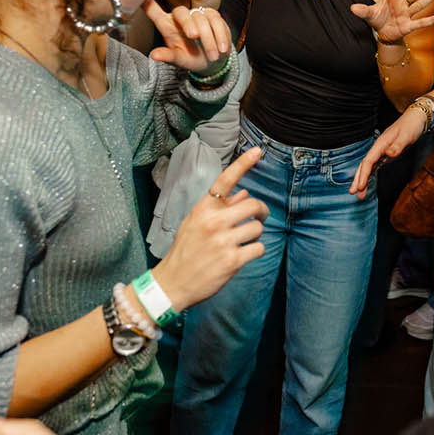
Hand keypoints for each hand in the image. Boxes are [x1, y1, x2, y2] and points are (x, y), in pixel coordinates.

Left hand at [143, 0, 231, 72]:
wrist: (214, 61)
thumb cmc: (192, 58)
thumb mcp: (179, 60)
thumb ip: (168, 57)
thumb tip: (154, 55)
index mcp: (168, 26)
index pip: (154, 12)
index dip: (146, 3)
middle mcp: (180, 18)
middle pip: (180, 12)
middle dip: (187, 23)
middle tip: (194, 37)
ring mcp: (197, 14)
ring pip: (201, 18)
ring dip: (208, 37)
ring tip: (212, 55)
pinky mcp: (213, 16)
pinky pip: (216, 20)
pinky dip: (220, 36)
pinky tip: (222, 48)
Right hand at [153, 147, 268, 310]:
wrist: (172, 283)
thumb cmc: (185, 251)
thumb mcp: (195, 223)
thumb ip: (219, 208)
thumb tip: (244, 194)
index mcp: (202, 209)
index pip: (225, 180)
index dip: (243, 164)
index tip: (258, 151)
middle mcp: (212, 221)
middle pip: (253, 206)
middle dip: (261, 211)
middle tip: (259, 217)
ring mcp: (222, 241)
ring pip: (257, 228)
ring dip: (255, 234)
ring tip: (244, 241)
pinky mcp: (232, 261)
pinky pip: (258, 248)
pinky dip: (255, 251)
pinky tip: (244, 255)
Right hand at [349, 105, 426, 198]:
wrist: (415, 119)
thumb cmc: (411, 126)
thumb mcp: (406, 136)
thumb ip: (398, 145)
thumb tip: (389, 154)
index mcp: (381, 144)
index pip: (368, 161)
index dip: (363, 174)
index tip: (360, 186)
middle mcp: (378, 148)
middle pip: (365, 165)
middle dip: (358, 179)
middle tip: (354, 193)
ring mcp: (381, 151)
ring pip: (368, 167)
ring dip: (362, 179)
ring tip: (358, 193)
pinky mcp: (386, 154)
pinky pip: (374, 166)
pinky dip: (369, 175)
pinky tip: (366, 183)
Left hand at [350, 0, 433, 44]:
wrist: (382, 34)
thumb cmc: (378, 19)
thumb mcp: (369, 14)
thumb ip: (363, 11)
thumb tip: (353, 8)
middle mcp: (403, 2)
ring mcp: (408, 14)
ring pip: (422, 3)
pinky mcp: (409, 26)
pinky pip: (422, 22)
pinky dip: (432, 20)